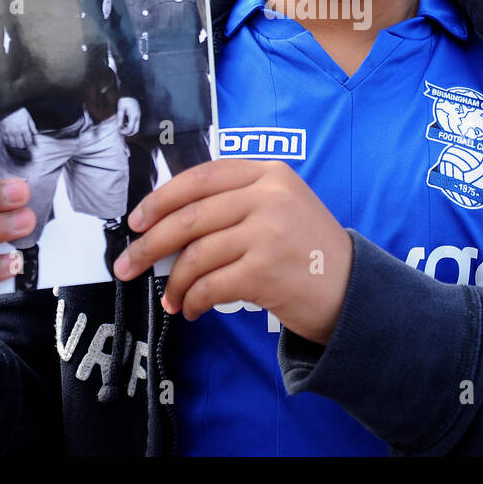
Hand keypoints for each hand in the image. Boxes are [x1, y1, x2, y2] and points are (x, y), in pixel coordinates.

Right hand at [0, 107, 36, 149]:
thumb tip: (35, 133)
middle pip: (21, 144)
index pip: (28, 140)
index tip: (30, 143)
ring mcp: (9, 133)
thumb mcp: (28, 117)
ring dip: (16, 145)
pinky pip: (6, 141)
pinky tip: (11, 140)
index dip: (30, 143)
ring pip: (13, 144)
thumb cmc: (18, 110)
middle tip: (24, 144)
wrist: (7, 106)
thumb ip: (32, 126)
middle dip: (24, 145)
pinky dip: (9, 142)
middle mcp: (17, 132)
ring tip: (18, 143)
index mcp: (24, 128)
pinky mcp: (3, 132)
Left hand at [114, 159, 352, 345]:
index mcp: (271, 174)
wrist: (354, 291)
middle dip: (150, 245)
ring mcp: (268, 233)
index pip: (202, 177)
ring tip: (170, 298)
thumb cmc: (309, 252)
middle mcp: (269, 197)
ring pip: (196, 255)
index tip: (138, 220)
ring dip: (174, 283)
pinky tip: (191, 309)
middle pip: (190, 217)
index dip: (163, 198)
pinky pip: (209, 286)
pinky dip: (192, 301)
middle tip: (128, 264)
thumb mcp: (282, 208)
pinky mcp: (265, 271)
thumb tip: (168, 224)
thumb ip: (236, 203)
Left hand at [116, 96, 139, 135]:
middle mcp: (138, 117)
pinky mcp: (138, 114)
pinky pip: (136, 124)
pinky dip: (131, 126)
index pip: (130, 128)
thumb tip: (119, 127)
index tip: (119, 130)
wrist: (130, 92)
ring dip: (130, 130)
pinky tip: (125, 123)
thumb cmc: (124, 100)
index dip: (124, 131)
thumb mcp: (120, 108)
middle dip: (128, 133)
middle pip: (136, 130)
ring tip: (123, 127)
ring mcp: (139, 116)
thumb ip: (120, 118)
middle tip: (121, 131)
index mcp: (134, 116)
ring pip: (136, 128)